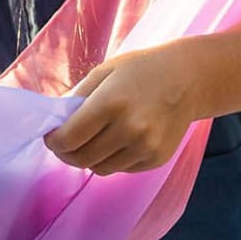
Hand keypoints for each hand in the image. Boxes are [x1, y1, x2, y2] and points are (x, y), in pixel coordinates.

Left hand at [43, 44, 196, 174]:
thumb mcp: (103, 73)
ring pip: (100, 168)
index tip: (51, 136)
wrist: (189, 79)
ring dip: (88, 159)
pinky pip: (121, 169)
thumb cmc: (141, 70)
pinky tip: (116, 141)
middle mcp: (130, 129)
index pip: (69, 138)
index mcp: (111, 103)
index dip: (54, 141)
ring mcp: (145, 147)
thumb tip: (55, 125)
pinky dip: (111, 160)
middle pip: (81, 158)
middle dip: (66, 153)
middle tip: (64, 144)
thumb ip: (77, 100)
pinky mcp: (156, 158)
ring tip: (90, 141)